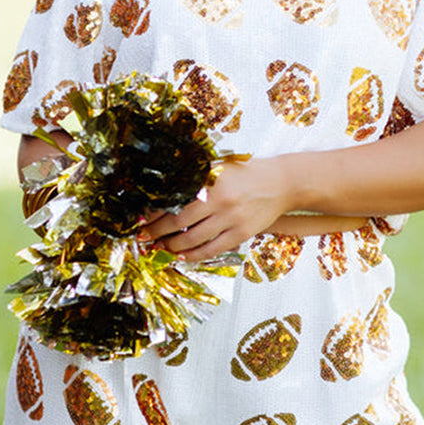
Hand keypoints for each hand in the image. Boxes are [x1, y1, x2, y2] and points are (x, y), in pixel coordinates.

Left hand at [137, 156, 291, 261]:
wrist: (281, 183)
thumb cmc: (247, 174)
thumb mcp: (219, 168)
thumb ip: (196, 178)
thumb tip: (165, 195)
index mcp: (210, 180)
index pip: (174, 200)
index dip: (155, 213)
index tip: (143, 219)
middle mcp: (220, 200)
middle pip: (178, 222)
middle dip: (158, 232)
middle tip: (146, 237)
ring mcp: (231, 219)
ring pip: (193, 239)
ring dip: (172, 246)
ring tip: (162, 248)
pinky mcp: (241, 234)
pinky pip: (211, 250)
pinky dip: (194, 255)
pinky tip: (182, 256)